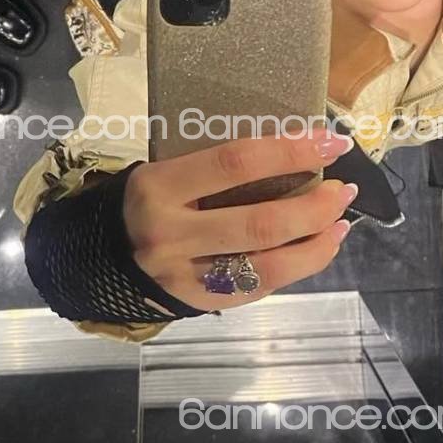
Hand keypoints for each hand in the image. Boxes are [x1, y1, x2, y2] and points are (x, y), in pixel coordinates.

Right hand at [123, 129, 357, 311]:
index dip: (290, 151)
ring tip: (341, 220)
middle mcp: (170, 233)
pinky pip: (259, 286)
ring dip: (316, 242)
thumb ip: (214, 168)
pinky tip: (320, 247)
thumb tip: (293, 153)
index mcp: (158, 186)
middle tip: (344, 190)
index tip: (331, 140)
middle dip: (314, 206)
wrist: (98, 255)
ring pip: (267, 265)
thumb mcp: (164, 170)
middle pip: (260, 223)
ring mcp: (184, 275)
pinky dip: (299, 266)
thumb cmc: (145, 200)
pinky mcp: (199, 302)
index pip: (235, 163)